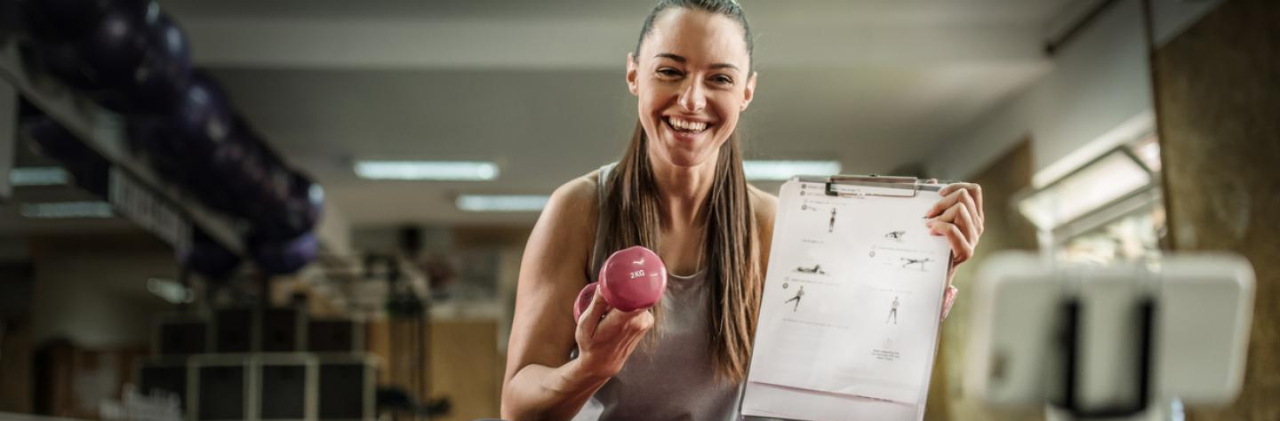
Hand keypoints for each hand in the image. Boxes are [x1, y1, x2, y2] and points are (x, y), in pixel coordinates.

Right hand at [573, 284, 654, 380]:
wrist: (603, 364)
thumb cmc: (591, 345)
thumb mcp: (586, 325)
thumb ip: (596, 305)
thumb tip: (603, 285)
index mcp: (624, 320)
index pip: (635, 292)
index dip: (628, 280)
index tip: (619, 271)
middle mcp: (639, 320)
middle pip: (636, 291)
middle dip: (623, 286)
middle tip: (608, 287)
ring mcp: (646, 322)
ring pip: (637, 297)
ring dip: (625, 296)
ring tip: (610, 305)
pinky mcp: (648, 322)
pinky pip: (639, 303)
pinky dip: (629, 303)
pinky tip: (617, 311)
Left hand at [924, 181, 983, 320]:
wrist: (934, 276)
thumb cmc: (934, 246)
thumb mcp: (938, 220)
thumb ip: (938, 202)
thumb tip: (931, 181)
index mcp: (974, 216)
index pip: (974, 190)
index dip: (956, 186)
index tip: (939, 193)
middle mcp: (977, 226)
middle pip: (964, 197)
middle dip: (942, 202)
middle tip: (928, 214)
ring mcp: (973, 238)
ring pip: (960, 210)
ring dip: (940, 215)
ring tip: (930, 226)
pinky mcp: (966, 251)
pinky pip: (953, 229)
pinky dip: (940, 227)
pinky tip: (931, 232)